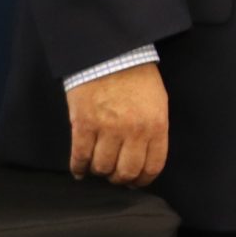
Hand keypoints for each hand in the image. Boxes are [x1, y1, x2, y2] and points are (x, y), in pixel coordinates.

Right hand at [66, 62, 167, 186]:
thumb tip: (144, 158)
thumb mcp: (157, 102)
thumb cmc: (136, 76)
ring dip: (99, 172)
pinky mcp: (84, 125)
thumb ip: (153, 131)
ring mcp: (107, 129)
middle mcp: (133, 131)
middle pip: (125, 172)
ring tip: (97, 166)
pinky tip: (80, 169)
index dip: (142, 180)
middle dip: (119, 179)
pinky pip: (80, 158)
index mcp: (156, 125)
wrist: (111, 53)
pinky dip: (78, 168)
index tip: (135, 183)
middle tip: (114, 176)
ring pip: (102, 168)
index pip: (152, 166)